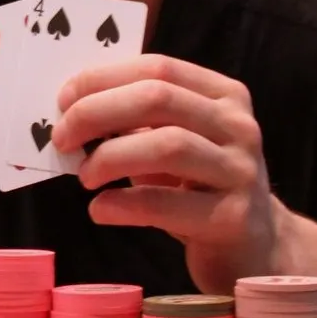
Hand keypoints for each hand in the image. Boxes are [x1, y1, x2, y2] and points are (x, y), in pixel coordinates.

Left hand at [54, 54, 287, 293]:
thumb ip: (139, 122)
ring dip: (110, 157)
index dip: (105, 78)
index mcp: (224, 96)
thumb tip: (73, 112)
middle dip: (98, 113)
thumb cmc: (201, 189)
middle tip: (61, 138)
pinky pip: (167, 204)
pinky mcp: (232, 218)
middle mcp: (238, 126)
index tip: (64, 99)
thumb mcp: (177, 144)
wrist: (255, 249)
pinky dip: (123, 204)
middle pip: (159, 99)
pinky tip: (99, 210)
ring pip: (167, 146)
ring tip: (84, 176)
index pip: (159, 69)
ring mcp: (240, 171)